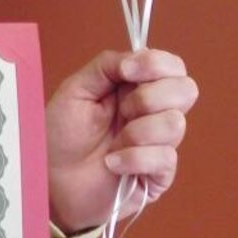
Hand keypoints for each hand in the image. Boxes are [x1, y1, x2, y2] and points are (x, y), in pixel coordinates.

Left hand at [46, 48, 197, 234]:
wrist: (51, 180)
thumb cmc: (61, 134)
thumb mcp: (77, 89)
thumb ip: (107, 65)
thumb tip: (136, 57)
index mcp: (137, 87)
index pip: (172, 67)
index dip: (156, 64)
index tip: (127, 71)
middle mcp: (154, 112)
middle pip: (186, 90)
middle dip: (150, 97)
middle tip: (121, 111)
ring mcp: (159, 144)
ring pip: (175, 124)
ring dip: (138, 131)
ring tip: (112, 143)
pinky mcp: (159, 175)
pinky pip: (165, 158)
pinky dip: (133, 158)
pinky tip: (112, 164)